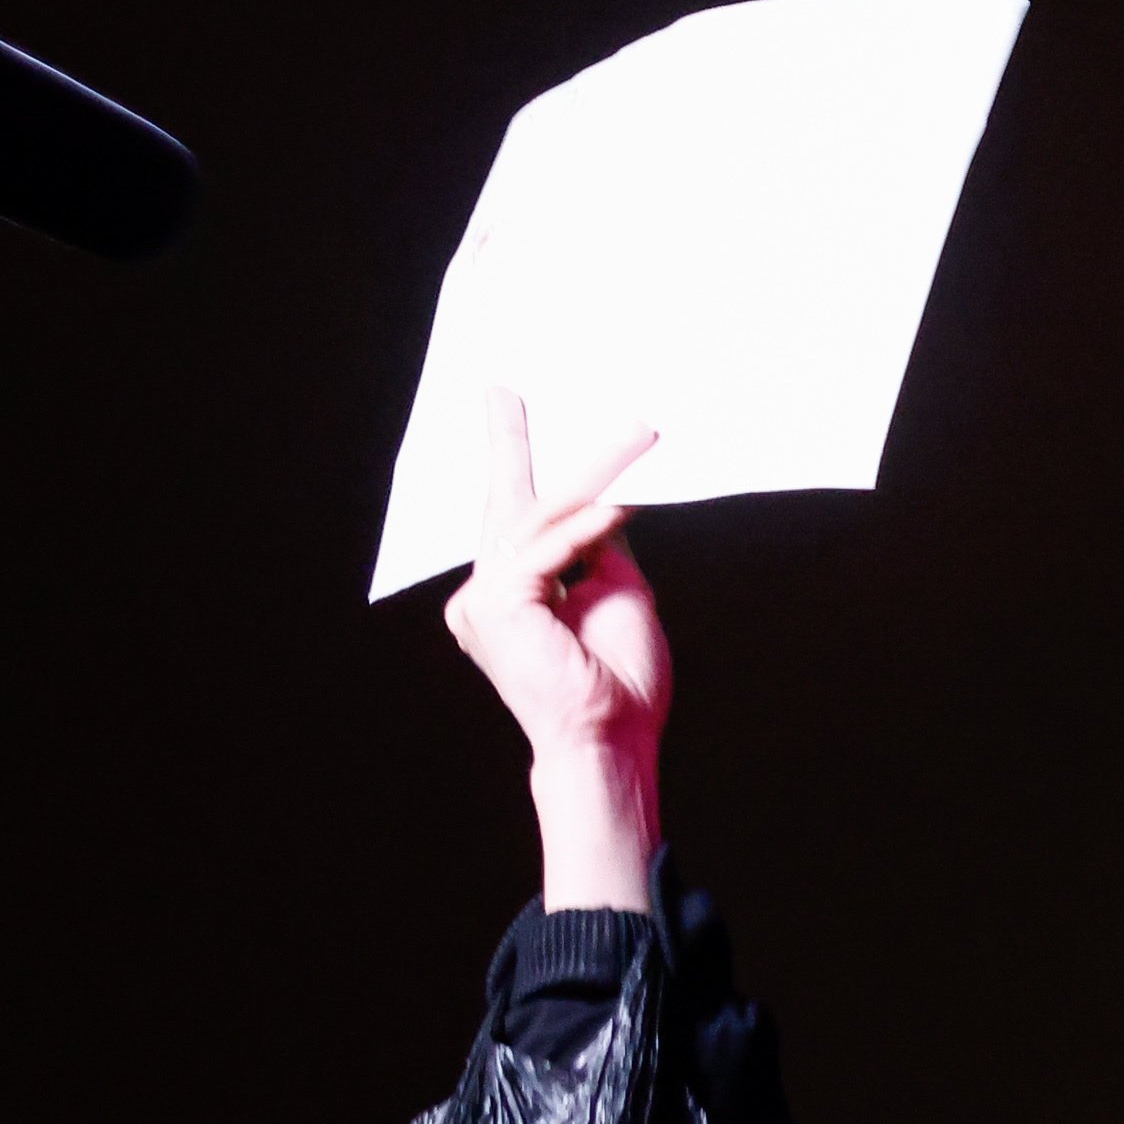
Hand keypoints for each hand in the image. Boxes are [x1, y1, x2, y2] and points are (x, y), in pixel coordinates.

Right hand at [440, 390, 669, 912]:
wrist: (613, 735)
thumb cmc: (619, 676)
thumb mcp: (615, 587)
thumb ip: (598, 542)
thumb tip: (603, 494)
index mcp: (510, 590)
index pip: (513, 515)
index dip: (511, 459)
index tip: (505, 403)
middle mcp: (484, 594)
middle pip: (509, 505)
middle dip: (512, 442)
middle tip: (504, 387)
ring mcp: (482, 602)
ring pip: (538, 518)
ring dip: (596, 474)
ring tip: (642, 435)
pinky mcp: (495, 607)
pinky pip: (547, 549)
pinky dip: (588, 526)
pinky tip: (621, 504)